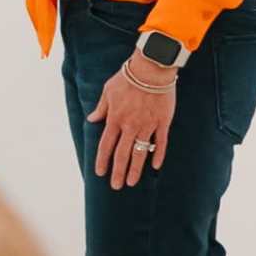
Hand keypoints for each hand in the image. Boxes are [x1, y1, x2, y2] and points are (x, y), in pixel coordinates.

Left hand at [90, 60, 179, 188]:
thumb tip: (92, 119)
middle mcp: (130, 125)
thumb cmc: (128, 77)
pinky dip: (158, 154)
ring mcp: (147, 125)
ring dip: (136, 169)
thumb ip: (101, 107)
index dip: (103, 160)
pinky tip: (156, 166)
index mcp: (115, 118)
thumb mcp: (108, 91)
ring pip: (140, 152)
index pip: (106, 145)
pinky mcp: (163, 122)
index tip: (100, 173)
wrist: (151, 69)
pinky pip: (161, 142)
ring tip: (132, 182)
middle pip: (122, 154)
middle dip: (118, 172)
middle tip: (117, 186)